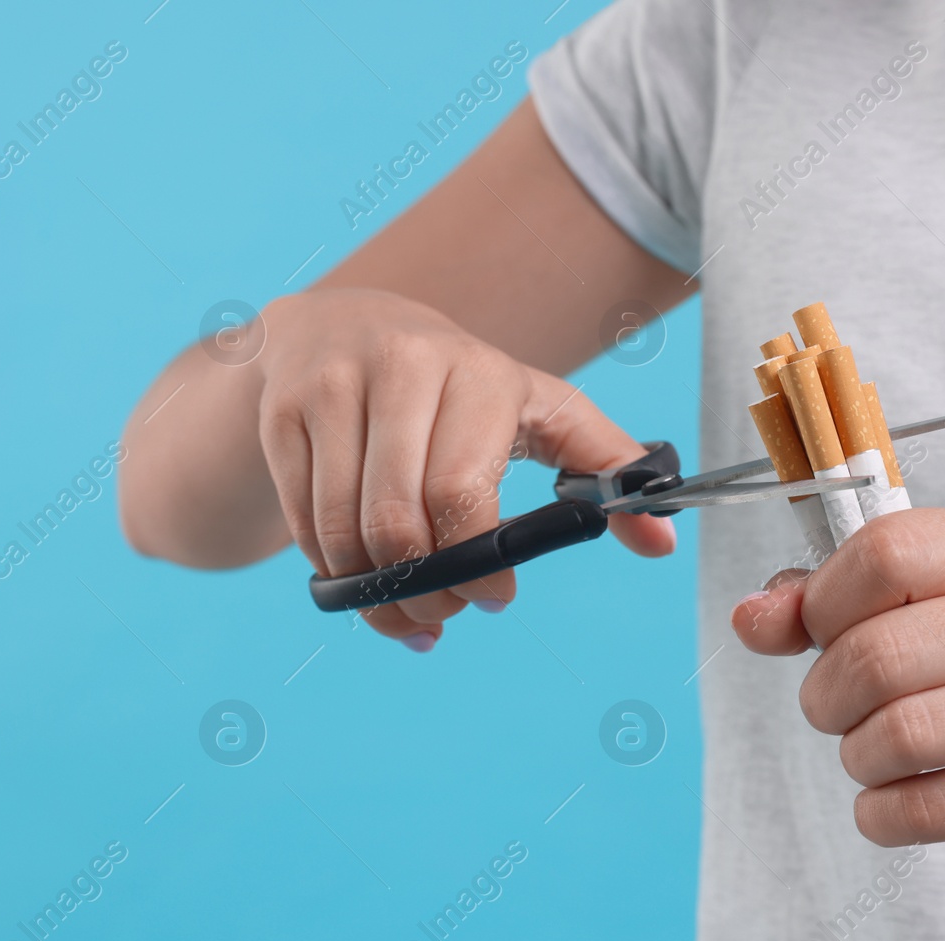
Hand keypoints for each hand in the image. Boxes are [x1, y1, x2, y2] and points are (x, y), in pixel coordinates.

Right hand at [255, 288, 673, 649]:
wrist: (343, 322)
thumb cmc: (461, 384)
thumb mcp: (541, 408)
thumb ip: (607, 468)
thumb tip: (664, 541)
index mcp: (476, 372)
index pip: (461, 491)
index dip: (475, 562)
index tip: (495, 598)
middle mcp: (399, 368)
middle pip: (395, 521)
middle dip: (423, 590)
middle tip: (443, 614)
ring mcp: (330, 388)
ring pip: (342, 531)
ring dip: (374, 595)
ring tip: (403, 611)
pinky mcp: (280, 412)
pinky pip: (301, 523)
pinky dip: (332, 571)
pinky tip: (359, 579)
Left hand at [730, 509, 944, 881]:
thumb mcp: (910, 616)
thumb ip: (818, 606)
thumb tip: (750, 619)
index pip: (886, 553)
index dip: (824, 603)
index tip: (822, 634)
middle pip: (881, 654)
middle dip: (826, 695)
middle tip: (835, 710)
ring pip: (903, 733)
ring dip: (856, 756)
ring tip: (870, 753)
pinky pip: (929, 808)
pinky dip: (880, 814)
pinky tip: (889, 803)